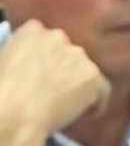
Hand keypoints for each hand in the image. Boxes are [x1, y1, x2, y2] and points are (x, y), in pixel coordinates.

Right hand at [0, 22, 110, 145]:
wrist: (15, 112)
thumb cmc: (2, 93)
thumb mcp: (3, 61)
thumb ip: (21, 54)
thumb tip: (30, 64)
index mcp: (33, 31)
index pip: (46, 36)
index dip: (45, 56)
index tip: (41, 70)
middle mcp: (59, 37)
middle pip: (68, 52)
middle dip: (64, 69)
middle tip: (53, 89)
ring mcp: (79, 56)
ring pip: (86, 71)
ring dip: (79, 85)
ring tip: (64, 105)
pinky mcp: (94, 76)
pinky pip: (102, 91)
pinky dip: (96, 103)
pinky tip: (83, 115)